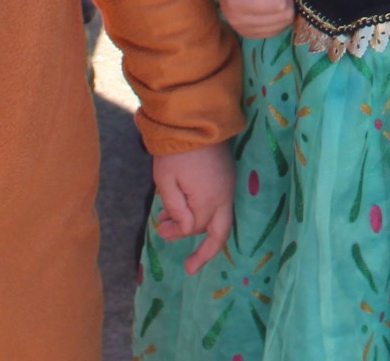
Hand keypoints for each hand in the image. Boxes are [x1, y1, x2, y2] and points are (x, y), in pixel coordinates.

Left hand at [150, 142, 234, 273]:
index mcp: (210, 200)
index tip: (160, 227)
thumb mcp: (166, 181)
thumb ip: (176, 209)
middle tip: (190, 269)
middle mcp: (225, 197)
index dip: (176, 231)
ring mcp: (229, 186)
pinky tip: (187, 211)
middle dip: (205, 252)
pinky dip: (205, 214)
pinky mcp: (228, 177)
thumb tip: (184, 230)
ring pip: (220, 220)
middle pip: (220, 233)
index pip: (194, 228)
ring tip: (171, 227)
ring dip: (199, 228)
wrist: (197, 119)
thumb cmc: (177, 151)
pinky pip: (221, 205)